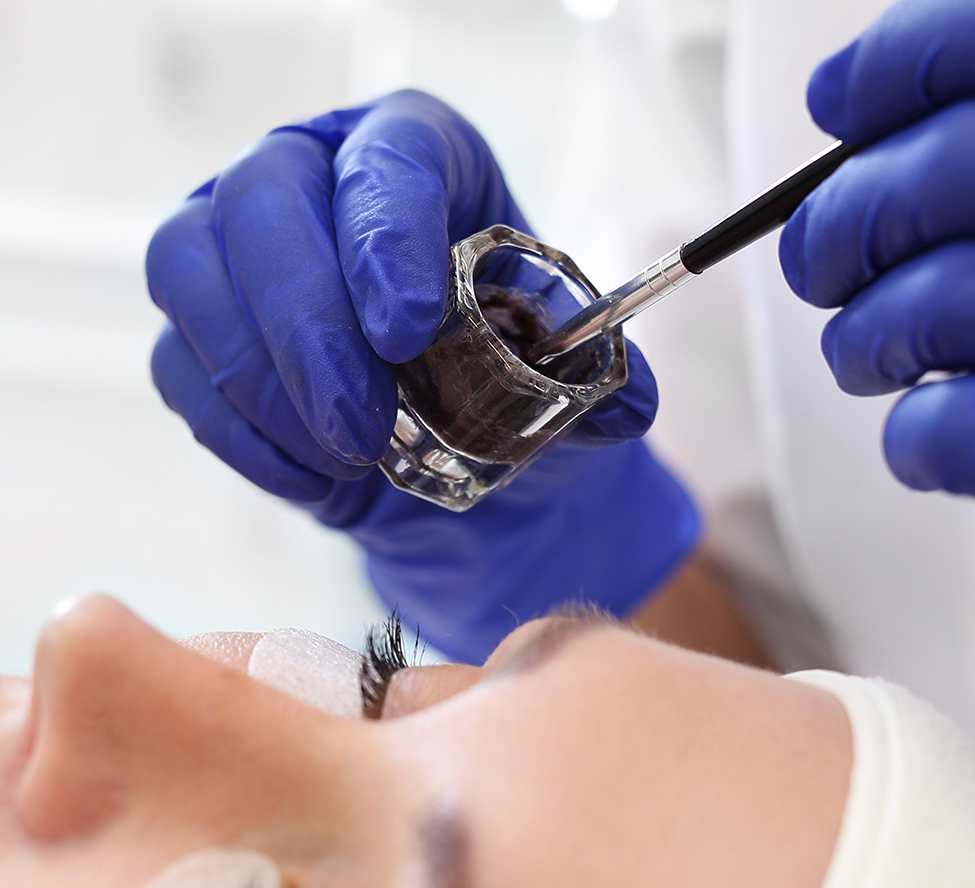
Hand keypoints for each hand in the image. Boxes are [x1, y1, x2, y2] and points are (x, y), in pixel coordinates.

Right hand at [147, 91, 695, 659]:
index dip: (388, 237)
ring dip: (265, 382)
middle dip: (311, 328)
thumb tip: (628, 405)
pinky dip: (242, 434)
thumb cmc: (500, 371)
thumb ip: (596, 378)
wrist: (444, 434)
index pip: (388, 162)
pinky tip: (310, 477)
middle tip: (363, 426)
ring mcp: (234, 244)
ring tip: (343, 455)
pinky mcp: (197, 325)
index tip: (410, 330)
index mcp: (416, 155)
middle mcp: (309, 176)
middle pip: (264, 203)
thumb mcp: (563, 369)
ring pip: (192, 271)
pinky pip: (179, 367)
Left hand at [779, 0, 974, 604]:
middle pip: (947, 170)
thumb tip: (847, 109)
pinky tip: (945, 446)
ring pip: (928, 302)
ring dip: (865, 341)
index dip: (906, 56)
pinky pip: (942, 425)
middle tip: (818, 263)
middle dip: (840, 224)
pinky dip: (915, 441)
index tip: (836, 98)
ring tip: (873, 361)